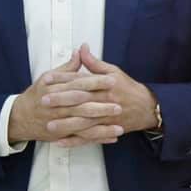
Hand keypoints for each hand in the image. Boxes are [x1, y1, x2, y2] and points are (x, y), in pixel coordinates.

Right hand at [7, 51, 122, 143]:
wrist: (20, 117)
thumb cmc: (37, 94)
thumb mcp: (49, 77)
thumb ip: (67, 67)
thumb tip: (80, 52)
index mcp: (54, 88)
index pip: (78, 83)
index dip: (96, 82)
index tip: (112, 80)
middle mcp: (56, 105)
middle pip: (81, 104)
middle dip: (101, 105)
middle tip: (119, 104)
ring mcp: (58, 122)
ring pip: (83, 124)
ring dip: (102, 125)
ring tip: (120, 125)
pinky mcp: (61, 134)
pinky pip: (82, 138)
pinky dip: (97, 138)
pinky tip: (111, 137)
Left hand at [42, 44, 158, 147]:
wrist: (146, 107)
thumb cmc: (127, 88)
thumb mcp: (112, 71)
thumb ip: (94, 62)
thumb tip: (82, 47)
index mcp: (103, 85)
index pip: (80, 80)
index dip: (62, 79)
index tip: (47, 78)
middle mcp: (103, 101)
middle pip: (80, 101)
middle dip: (61, 101)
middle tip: (44, 100)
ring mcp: (105, 118)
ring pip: (83, 122)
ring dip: (65, 125)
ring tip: (49, 126)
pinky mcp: (105, 130)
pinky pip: (88, 137)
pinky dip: (74, 141)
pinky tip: (61, 142)